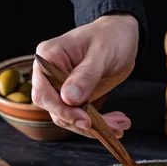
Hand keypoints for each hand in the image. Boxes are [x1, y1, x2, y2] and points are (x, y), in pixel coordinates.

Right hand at [32, 13, 138, 136]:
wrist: (121, 36)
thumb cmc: (110, 37)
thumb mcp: (101, 53)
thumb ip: (85, 75)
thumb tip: (68, 98)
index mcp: (49, 57)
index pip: (44, 93)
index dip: (63, 110)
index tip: (86, 120)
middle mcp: (50, 75)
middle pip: (55, 110)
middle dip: (83, 123)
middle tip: (110, 128)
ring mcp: (62, 88)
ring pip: (70, 118)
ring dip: (96, 127)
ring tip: (121, 125)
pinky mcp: (76, 98)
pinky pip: (82, 117)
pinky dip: (100, 124)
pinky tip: (118, 123)